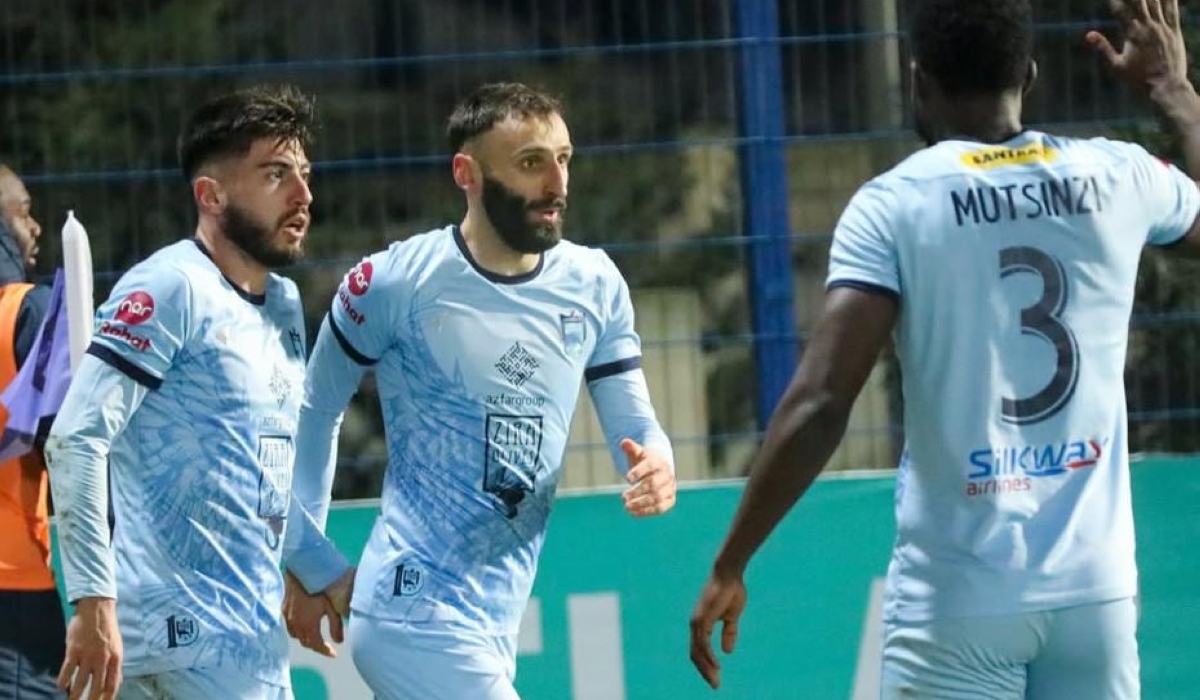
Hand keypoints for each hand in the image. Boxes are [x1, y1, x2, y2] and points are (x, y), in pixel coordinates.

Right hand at [58, 597, 121, 699]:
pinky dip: (63, 680)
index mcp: (115, 658)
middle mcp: (103, 659)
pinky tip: (61, 686)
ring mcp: (88, 655)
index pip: (113, 683)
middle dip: (91, 699)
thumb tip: (113, 680)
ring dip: (75, 694)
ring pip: (81, 681)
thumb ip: (114, 663)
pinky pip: (67, 670)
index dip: (108, 696)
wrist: (97, 609)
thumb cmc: (107, 628)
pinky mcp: (74, 650)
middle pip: (97, 686)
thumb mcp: (116, 646)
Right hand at [283, 568, 352, 657]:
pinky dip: (297, 631)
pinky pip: (290, 627)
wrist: (301, 573)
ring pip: (296, 636)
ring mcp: (288, 617)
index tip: (334, 654)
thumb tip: (340, 641)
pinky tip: (303, 626)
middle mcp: (296, 625)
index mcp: (309, 626)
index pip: (317, 645)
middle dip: (317, 647)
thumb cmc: (319, 588)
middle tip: (327, 647)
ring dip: (306, 639)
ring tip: (315, 637)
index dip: (326, 651)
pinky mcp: (283, 610)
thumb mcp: (331, 607)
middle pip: (306, 643)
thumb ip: (335, 626)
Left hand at [620, 439, 675, 516]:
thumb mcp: (638, 453)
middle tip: (623, 497)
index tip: (627, 477)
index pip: (650, 465)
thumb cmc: (645, 461)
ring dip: (641, 504)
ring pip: (658, 498)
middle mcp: (667, 475)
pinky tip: (634, 513)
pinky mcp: (670, 499)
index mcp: (658, 461)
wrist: (660, 469)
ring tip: (627, 506)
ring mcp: (670, 488)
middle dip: (637, 491)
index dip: (639, 471)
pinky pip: (661, 508)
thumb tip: (623, 442)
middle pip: (653, 484)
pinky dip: (647, 512)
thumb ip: (631, 448)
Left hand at [689, 568, 746, 689]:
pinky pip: (703, 642)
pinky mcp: (702, 619)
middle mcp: (695, 624)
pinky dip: (708, 656)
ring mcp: (697, 621)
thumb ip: (729, 632)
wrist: (729, 574)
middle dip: (705, 672)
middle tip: (715, 686)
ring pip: (697, 651)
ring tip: (715, 681)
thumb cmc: (731, 591)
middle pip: (695, 654)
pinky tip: (716, 666)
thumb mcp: (732, 617)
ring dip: (707, 668)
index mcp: (701, 624)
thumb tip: (727, 651)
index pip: (699, 650)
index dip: (706, 665)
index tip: (716, 677)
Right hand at [1088, 0, 1188, 95]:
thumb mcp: (1116, 66)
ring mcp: (1163, 27)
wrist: (1166, 84)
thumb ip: (1103, 48)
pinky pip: (1172, 10)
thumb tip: (1088, 34)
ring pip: (1156, 2)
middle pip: (1138, 2)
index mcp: (1133, 34)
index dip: (1113, 0)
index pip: (1120, 10)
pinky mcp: (1174, 30)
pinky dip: (1169, 0)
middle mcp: (1148, 26)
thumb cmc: (1138, 78)